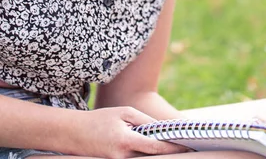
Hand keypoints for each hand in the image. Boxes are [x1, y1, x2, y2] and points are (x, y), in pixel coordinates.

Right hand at [72, 106, 187, 158]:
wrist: (74, 134)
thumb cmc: (100, 120)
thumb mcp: (124, 113)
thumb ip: (145, 122)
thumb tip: (163, 129)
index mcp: (126, 142)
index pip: (156, 147)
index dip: (173, 146)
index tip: (188, 145)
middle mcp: (123, 158)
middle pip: (152, 156)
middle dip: (168, 151)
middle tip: (188, 146)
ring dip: (157, 152)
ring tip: (173, 145)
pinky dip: (145, 154)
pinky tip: (154, 147)